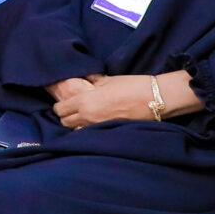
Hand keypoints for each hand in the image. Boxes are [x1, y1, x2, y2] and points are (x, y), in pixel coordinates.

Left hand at [53, 72, 198, 129]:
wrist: (154, 99)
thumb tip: (83, 79)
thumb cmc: (131, 86)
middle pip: (65, 122)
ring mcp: (98, 128)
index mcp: (85, 102)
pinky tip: (97, 123)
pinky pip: (92, 134)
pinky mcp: (109, 133)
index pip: (60, 110)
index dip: (60, 106)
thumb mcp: (107, 80)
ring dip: (78, 124)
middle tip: (73, 110)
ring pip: (77, 130)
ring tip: (85, 117)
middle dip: (66, 116)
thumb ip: (91, 82)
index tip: (65, 103)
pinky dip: (90, 130)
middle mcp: (88, 117)